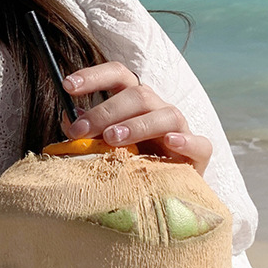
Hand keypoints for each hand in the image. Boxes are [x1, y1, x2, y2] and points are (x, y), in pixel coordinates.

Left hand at [62, 62, 212, 174]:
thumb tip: (69, 119)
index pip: (118, 75)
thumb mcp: (105, 146)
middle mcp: (158, 108)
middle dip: (105, 112)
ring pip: (166, 114)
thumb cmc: (130, 163)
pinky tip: (170, 143)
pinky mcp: (199, 154)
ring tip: (113, 139)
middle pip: (137, 95)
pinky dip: (186, 141)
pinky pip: (199, 143)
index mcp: (134, 101)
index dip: (93, 76)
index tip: (67, 85)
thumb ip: (88, 132)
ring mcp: (181, 129)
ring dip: (137, 125)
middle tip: (80, 131)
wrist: (166, 193)